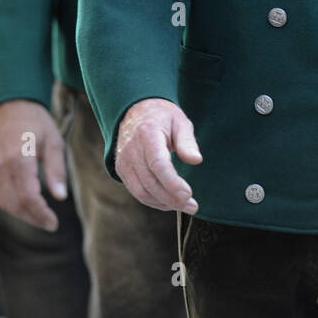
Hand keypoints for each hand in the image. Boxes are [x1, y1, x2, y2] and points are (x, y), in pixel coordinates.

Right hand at [0, 100, 67, 230]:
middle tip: (49, 223)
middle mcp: (0, 164)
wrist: (11, 105)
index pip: (27, 196)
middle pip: (14, 203)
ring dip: (21, 214)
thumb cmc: (37, 122)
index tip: (54, 223)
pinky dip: (10, 204)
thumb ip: (56, 170)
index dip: (40, 214)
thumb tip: (60, 197)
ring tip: (39, 216)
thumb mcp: (54, 141)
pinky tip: (25, 206)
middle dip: (32, 218)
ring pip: (3, 201)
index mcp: (19, 156)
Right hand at [115, 98, 200, 212]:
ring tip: (185, 206)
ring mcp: (124, 161)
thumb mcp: (180, 121)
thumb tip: (196, 160)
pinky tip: (170, 202)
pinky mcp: (121, 170)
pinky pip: (137, 191)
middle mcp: (132, 149)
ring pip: (142, 191)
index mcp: (147, 133)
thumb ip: (187, 141)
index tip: (188, 194)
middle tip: (193, 206)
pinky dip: (154, 201)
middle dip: (172, 198)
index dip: (172, 182)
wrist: (135, 111)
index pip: (157, 163)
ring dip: (164, 203)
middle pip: (150, 182)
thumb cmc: (162, 117)